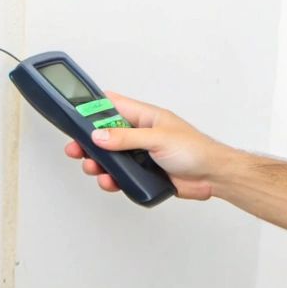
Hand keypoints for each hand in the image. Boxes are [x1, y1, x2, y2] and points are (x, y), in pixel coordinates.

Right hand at [60, 92, 232, 200]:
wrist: (212, 177)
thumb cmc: (195, 150)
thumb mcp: (157, 139)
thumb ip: (126, 137)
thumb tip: (100, 135)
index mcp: (144, 117)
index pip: (112, 105)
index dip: (93, 108)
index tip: (74, 114)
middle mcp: (140, 134)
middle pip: (105, 135)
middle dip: (88, 142)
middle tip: (75, 149)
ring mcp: (140, 155)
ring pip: (110, 158)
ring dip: (98, 163)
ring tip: (93, 168)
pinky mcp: (143, 174)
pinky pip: (121, 176)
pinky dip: (112, 180)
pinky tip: (110, 182)